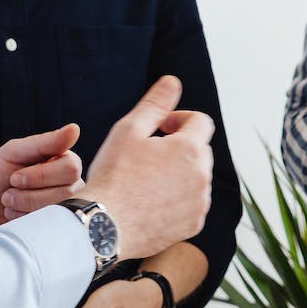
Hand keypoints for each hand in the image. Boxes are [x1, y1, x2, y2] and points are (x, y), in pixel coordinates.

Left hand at [0, 124, 83, 235]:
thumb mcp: (14, 153)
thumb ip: (45, 142)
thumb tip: (75, 128)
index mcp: (63, 161)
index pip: (71, 168)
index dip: (40, 175)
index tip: (14, 177)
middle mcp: (70, 184)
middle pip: (67, 190)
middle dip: (30, 192)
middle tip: (10, 189)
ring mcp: (64, 208)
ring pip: (58, 210)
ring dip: (25, 206)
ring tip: (8, 202)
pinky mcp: (54, 228)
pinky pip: (50, 227)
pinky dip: (25, 220)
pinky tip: (14, 216)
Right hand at [79, 76, 215, 260]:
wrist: (103, 226)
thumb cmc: (112, 176)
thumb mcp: (129, 130)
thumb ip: (156, 104)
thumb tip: (173, 81)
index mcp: (190, 149)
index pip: (200, 121)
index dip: (179, 120)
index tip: (159, 129)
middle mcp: (203, 176)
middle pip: (200, 150)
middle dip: (179, 147)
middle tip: (146, 156)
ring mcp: (200, 203)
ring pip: (196, 178)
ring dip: (179, 173)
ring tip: (146, 181)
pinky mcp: (194, 225)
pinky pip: (192, 203)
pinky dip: (178, 199)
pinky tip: (150, 201)